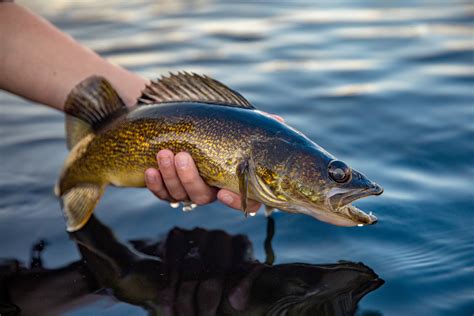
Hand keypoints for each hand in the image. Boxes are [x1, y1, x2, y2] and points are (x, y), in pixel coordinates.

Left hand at [144, 114, 283, 212]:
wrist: (180, 124)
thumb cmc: (215, 125)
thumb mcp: (235, 123)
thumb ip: (255, 125)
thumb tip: (279, 123)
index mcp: (231, 179)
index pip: (243, 200)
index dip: (235, 201)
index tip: (223, 191)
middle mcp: (211, 189)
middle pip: (202, 196)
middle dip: (190, 178)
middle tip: (182, 156)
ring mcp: (188, 189)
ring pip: (180, 195)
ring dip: (170, 176)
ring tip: (164, 153)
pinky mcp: (168, 188)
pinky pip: (162, 194)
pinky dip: (155, 185)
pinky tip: (150, 170)